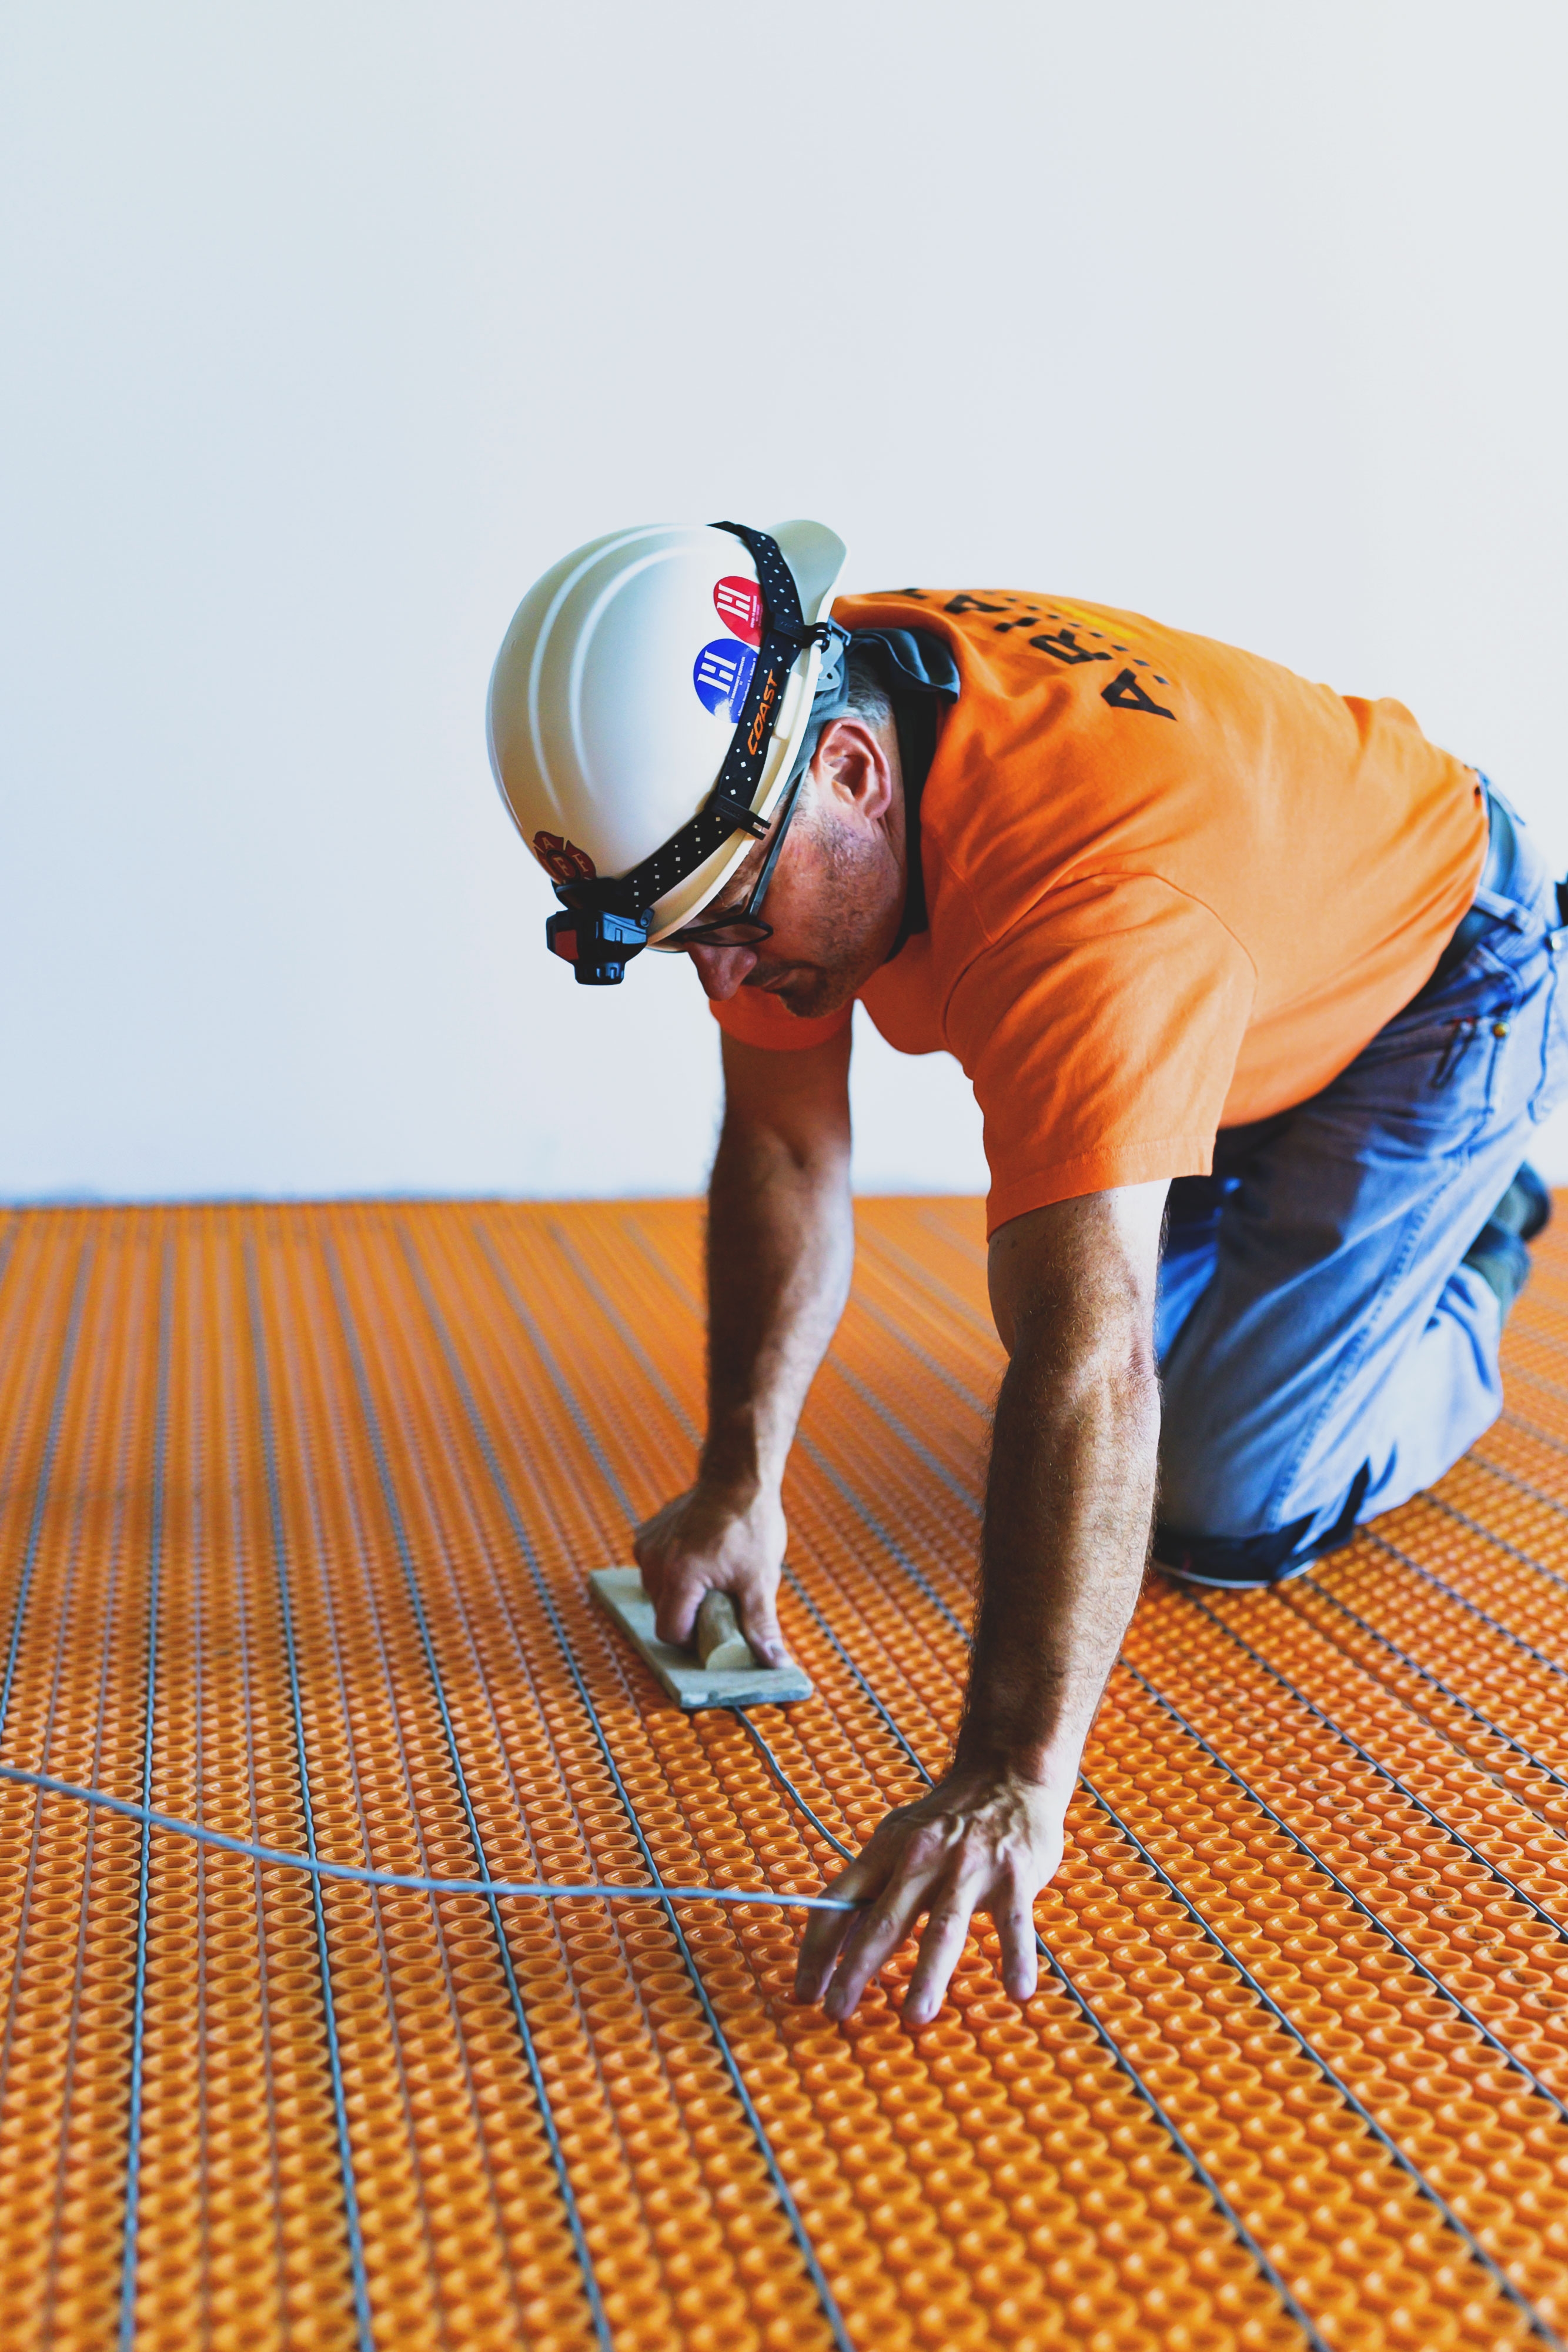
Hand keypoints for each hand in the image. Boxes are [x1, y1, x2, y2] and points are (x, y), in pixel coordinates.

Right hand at [632, 1482, 790, 1668]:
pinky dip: (673, 1573)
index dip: (694, 1641)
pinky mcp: (647, 1534)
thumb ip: (760, 1624)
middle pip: (663, 1613)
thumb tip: (776, 1662)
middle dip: (690, 1617)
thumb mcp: (761, 1579)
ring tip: (713, 1578)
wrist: (739, 1477)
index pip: (670, 1632)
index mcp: (679, 1575)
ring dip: (682, 1595)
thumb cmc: (752, 1525)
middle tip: (722, 1603)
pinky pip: (655, 1569)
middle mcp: (654, 1561)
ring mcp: (648, 1545)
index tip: (717, 1630)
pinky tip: (699, 1559)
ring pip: (657, 1593)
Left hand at [793, 1765, 1067, 2027]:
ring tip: (916, 2015)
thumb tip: (840, 1944)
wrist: (1007, 1774)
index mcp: (886, 1851)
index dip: (817, 1949)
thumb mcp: (900, 1839)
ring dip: (929, 1974)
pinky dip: (1016, 1958)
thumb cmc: (946, 1819)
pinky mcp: (1013, 1876)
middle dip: (857, 1968)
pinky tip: (1017, 1991)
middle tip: (836, 2011)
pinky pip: (1013, 1925)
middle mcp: (922, 1858)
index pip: (839, 1903)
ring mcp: (968, 1867)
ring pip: (944, 1928)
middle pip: (884, 1920)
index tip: (805, 1991)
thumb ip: (875, 1888)